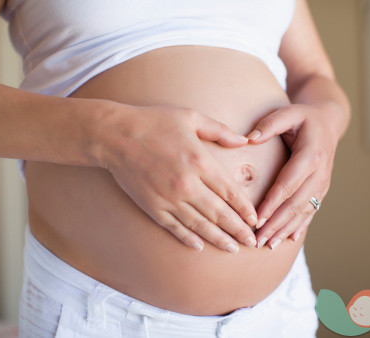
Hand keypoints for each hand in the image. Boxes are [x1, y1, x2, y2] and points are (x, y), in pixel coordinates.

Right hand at [95, 103, 257, 252]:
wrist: (114, 135)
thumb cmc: (154, 122)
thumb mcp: (191, 117)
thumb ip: (220, 130)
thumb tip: (245, 140)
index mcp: (200, 162)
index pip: (230, 192)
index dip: (245, 208)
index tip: (255, 219)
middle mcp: (188, 185)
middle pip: (220, 214)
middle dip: (239, 230)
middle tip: (253, 242)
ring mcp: (169, 199)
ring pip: (200, 225)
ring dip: (219, 239)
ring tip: (234, 249)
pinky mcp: (153, 207)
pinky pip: (175, 228)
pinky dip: (188, 238)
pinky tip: (200, 247)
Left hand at [246, 103, 341, 249]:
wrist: (328, 124)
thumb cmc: (303, 118)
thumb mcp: (288, 113)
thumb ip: (269, 125)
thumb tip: (249, 139)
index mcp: (311, 155)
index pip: (288, 184)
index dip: (272, 204)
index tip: (257, 219)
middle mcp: (320, 173)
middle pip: (295, 204)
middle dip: (276, 224)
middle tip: (257, 241)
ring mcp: (323, 183)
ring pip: (304, 211)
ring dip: (286, 230)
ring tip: (269, 245)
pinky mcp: (322, 189)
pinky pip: (311, 211)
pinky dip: (299, 227)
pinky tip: (288, 240)